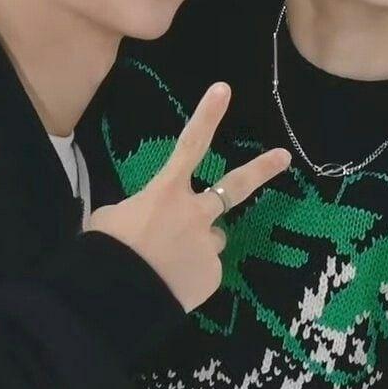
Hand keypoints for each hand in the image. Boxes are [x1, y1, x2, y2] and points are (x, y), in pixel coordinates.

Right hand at [92, 83, 289, 311]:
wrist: (116, 298)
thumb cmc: (105, 251)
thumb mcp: (112, 219)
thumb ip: (138, 212)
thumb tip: (147, 223)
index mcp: (166, 192)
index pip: (190, 145)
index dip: (207, 116)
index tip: (224, 90)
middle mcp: (195, 213)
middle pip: (235, 187)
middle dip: (261, 169)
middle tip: (282, 157)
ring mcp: (208, 245)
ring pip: (212, 239)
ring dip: (198, 244)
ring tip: (169, 263)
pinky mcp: (212, 276)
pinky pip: (204, 271)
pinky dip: (190, 277)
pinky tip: (169, 285)